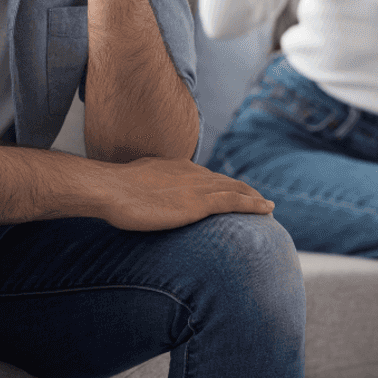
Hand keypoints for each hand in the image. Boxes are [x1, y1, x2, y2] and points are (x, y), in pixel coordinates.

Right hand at [98, 156, 274, 231]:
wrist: (109, 189)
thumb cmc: (113, 192)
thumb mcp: (134, 184)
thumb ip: (147, 188)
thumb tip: (144, 196)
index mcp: (176, 168)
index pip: (206, 177)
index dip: (222, 185)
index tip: (231, 192)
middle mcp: (191, 173)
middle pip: (225, 181)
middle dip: (243, 190)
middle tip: (259, 200)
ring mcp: (196, 187)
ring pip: (235, 190)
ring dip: (254, 197)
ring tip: (268, 206)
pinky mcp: (199, 203)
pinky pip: (235, 202)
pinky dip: (254, 204)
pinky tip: (267, 209)